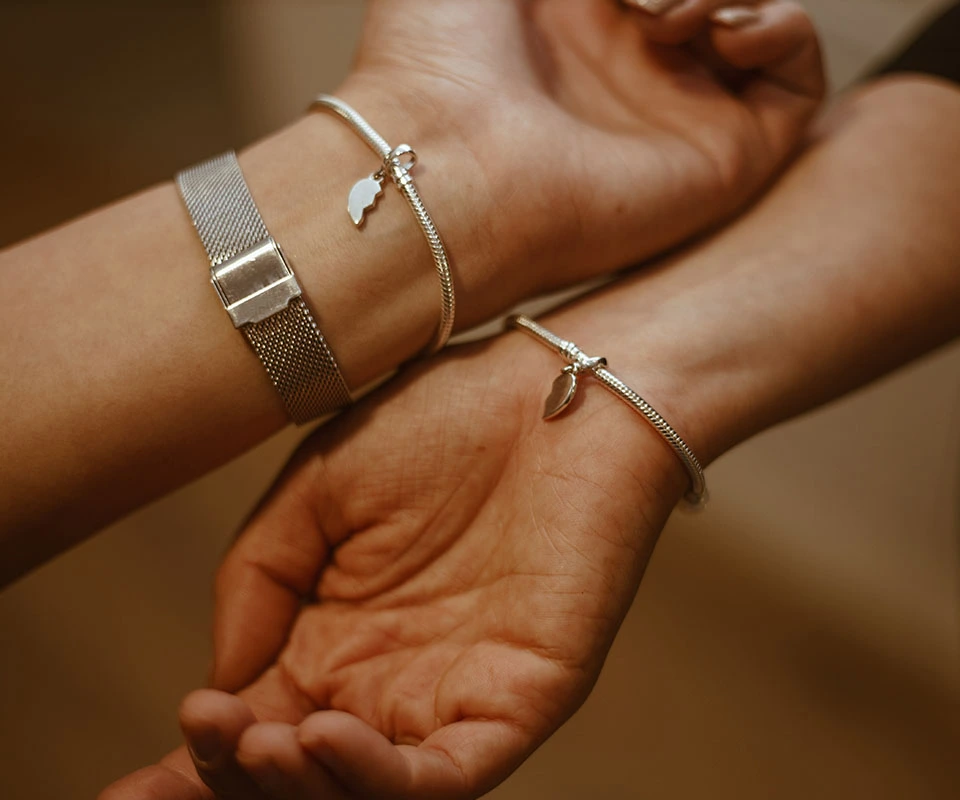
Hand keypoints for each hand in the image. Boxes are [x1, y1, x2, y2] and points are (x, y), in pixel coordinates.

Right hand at [101, 321, 689, 798]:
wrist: (555, 387)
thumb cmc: (442, 420)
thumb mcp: (316, 488)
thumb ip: (257, 580)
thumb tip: (221, 682)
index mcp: (334, 633)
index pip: (253, 722)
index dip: (191, 764)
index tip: (122, 792)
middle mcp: (387, 679)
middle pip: (297, 773)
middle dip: (230, 783)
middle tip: (192, 744)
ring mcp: (452, 694)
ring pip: (364, 790)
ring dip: (295, 786)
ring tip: (251, 739)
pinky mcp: (519, 698)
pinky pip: (444, 775)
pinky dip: (376, 778)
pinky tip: (318, 734)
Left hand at [338, 0, 823, 315]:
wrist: (444, 165)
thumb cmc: (434, 61)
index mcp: (575, 24)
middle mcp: (632, 69)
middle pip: (707, 3)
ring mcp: (681, 113)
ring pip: (760, 27)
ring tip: (661, 15)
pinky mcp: (725, 159)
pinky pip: (799, 82)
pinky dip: (784, 28)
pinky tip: (725, 30)